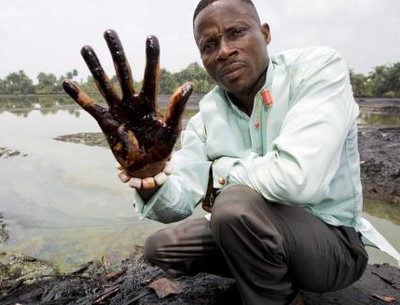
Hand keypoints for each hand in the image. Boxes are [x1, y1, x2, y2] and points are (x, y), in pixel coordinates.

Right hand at [62, 29, 193, 176]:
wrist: (147, 166)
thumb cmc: (163, 147)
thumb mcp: (172, 128)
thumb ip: (176, 108)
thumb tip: (187, 85)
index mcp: (149, 101)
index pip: (150, 75)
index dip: (151, 57)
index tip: (151, 38)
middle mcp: (132, 101)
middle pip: (123, 72)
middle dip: (116, 52)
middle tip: (109, 32)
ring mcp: (118, 110)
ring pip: (104, 84)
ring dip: (95, 67)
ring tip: (86, 48)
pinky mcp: (106, 122)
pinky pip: (90, 107)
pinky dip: (79, 97)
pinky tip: (67, 83)